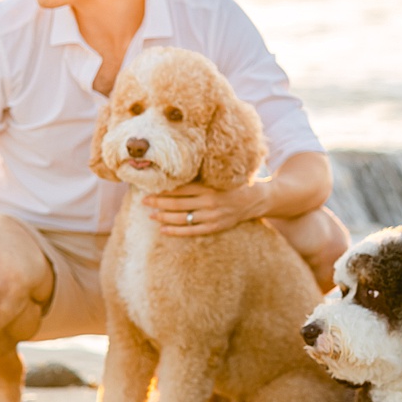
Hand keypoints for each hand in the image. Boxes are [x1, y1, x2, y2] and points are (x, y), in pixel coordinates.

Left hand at [143, 182, 265, 235]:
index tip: (150, 187)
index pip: (182, 189)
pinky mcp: (216, 227)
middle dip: (159, 202)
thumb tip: (177, 170)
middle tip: (144, 200)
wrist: (257, 199)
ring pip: (183, 218)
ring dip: (164, 217)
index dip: (164, 189)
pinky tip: (163, 229)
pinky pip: (192, 231)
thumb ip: (201, 175)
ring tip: (150, 214)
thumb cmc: (235, 182)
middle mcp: (210, 202)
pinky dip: (176, 231)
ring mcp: (213, 216)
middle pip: (178, 203)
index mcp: (210, 186)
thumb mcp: (220, 175)